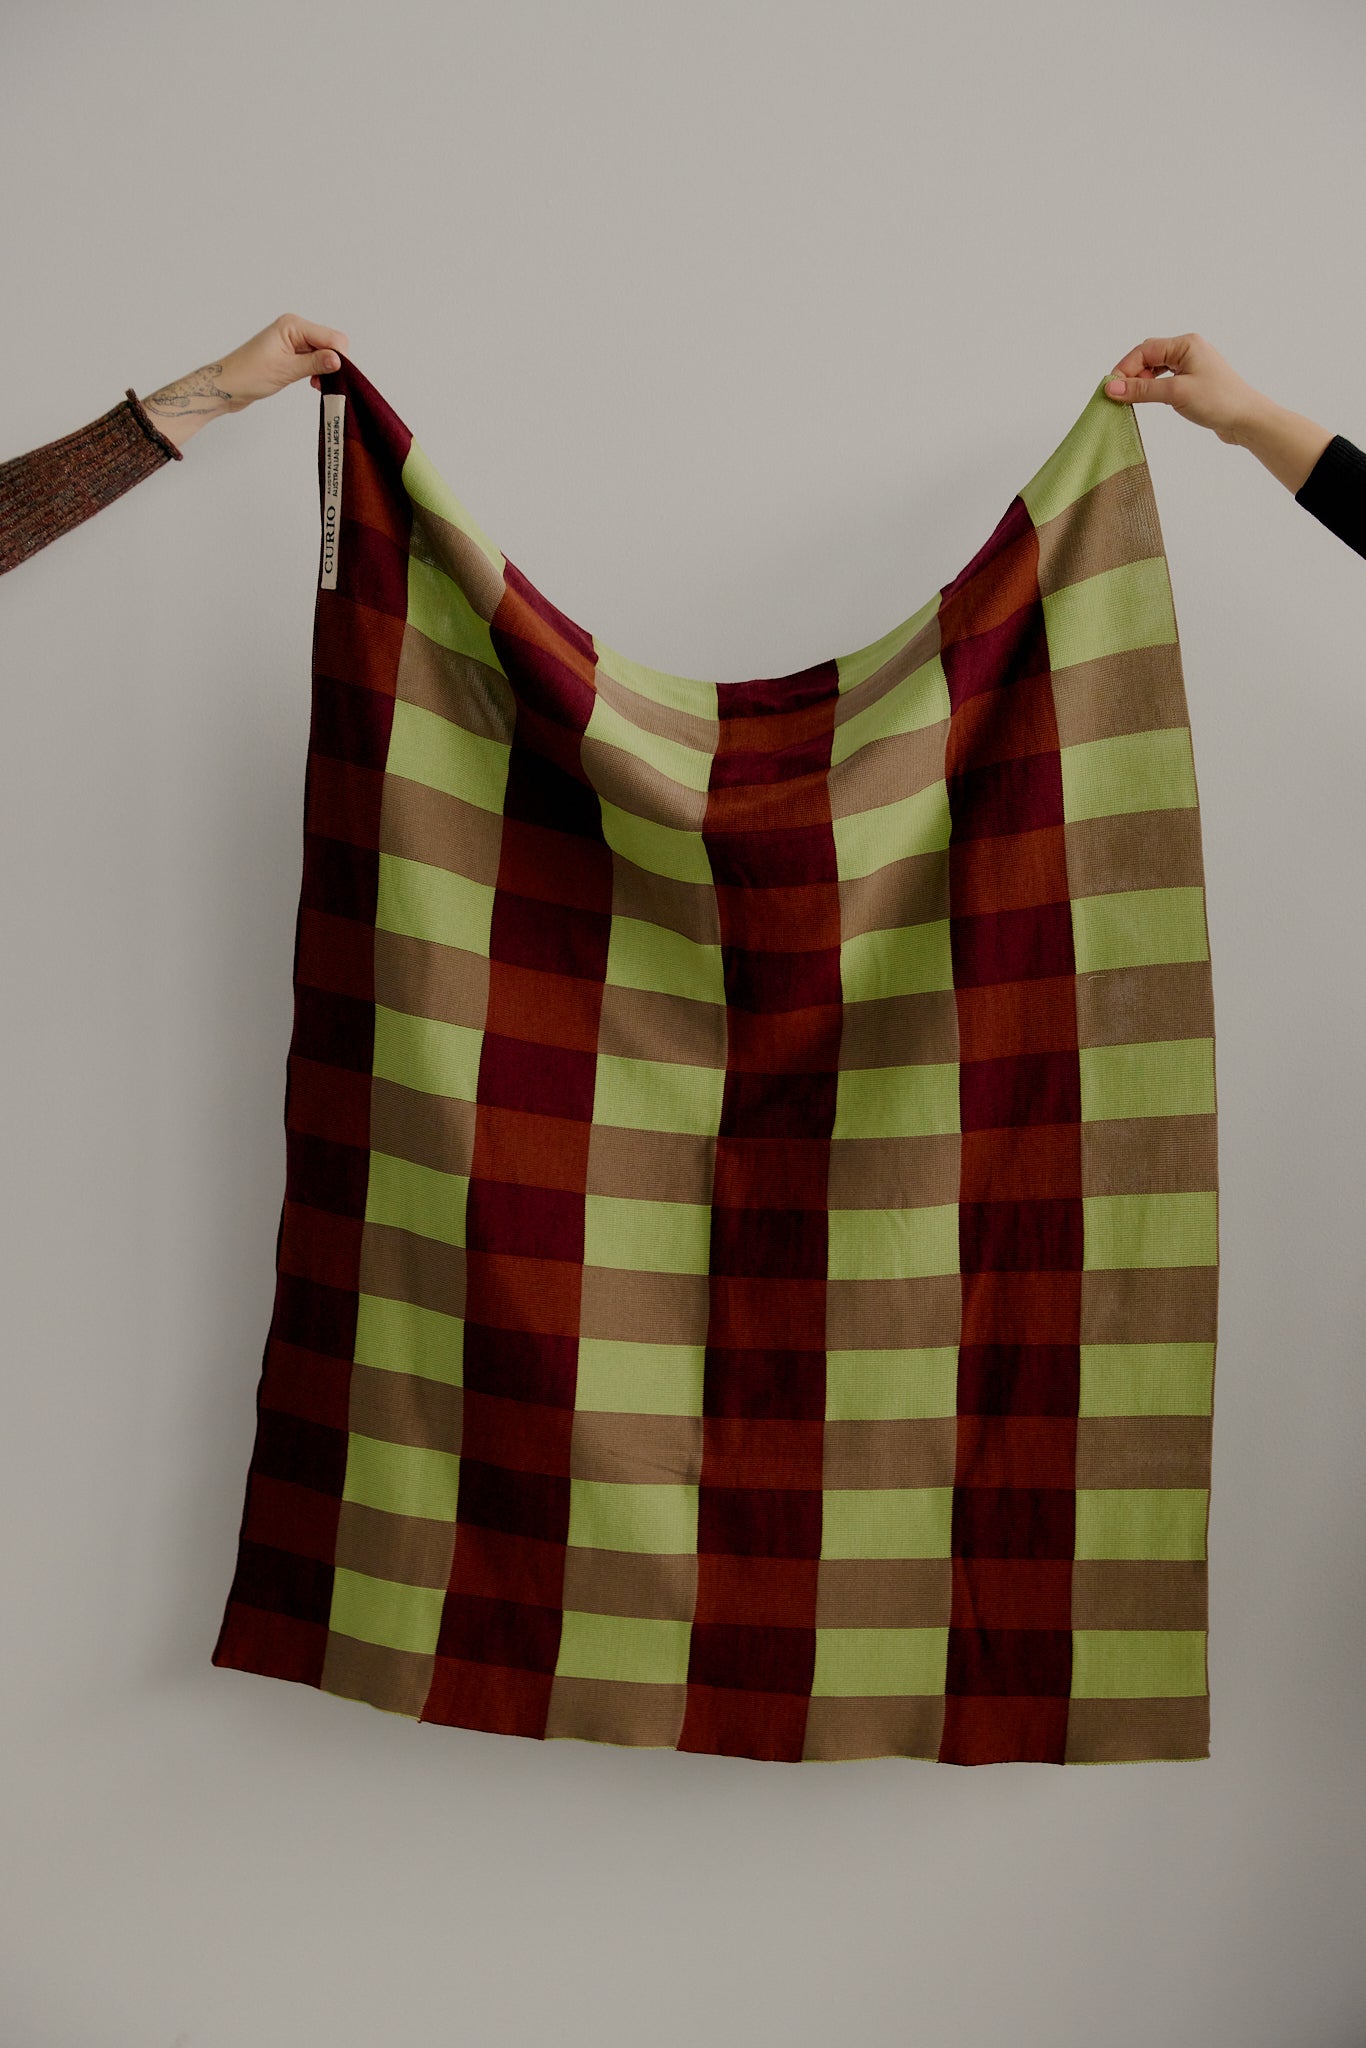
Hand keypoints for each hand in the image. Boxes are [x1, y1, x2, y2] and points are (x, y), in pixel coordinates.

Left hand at [139, 313, 349, 449]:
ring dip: (325, 369)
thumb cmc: (248, 375)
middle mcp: (295, 329)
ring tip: (315, 385)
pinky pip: (315, 360)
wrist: (228, 387)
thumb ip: (315, 363)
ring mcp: (293, 341)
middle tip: (323, 382)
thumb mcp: (286, 370)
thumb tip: (339, 360)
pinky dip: (318, 372)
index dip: (339, 357)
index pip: (332, 337)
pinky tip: (312, 382)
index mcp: (293, 325)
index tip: (337, 377)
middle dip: (333, 363)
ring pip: (325, 353)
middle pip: (331, 343)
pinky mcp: (291, 354)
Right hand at [1102, 332, 1267, 443]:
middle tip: (1119, 396)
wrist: (1247, 419)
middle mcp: (1188, 350)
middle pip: (1148, 356)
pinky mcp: (1192, 380)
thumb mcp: (1176, 393)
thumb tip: (1112, 389)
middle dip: (1131, 374)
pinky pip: (1164, 379)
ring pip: (1155, 368)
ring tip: (1132, 400)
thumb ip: (1142, 390)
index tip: (1111, 389)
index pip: (1145, 350)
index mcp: (1186, 344)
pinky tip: (1149, 399)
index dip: (1125, 368)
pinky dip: (1152, 388)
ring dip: (1141, 382)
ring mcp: (1191, 365)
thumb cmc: (1218, 401)